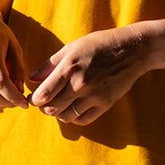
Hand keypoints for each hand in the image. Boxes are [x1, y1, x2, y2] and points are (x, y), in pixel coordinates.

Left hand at [27, 26, 152, 124]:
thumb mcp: (71, 48)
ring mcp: (93, 96)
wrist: (132, 49)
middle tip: (45, 102)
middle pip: (52, 108)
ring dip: (59, 113)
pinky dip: (74, 118)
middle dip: (44, 107)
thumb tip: (32, 79)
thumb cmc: (99, 45)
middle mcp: (80, 85)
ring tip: (60, 104)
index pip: (43, 94)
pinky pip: (82, 120)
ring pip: (65, 117)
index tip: (34, 97)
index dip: (35, 99)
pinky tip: (74, 108)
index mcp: (68, 68)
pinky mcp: (105, 104)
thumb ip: (49, 65)